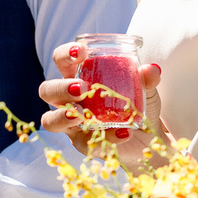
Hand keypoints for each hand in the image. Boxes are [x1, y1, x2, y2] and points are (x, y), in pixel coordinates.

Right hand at [39, 42, 164, 164]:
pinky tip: (124, 133)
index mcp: (77, 77)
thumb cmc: (136, 107)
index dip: (66, 54)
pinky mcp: (83, 145)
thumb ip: (146, 80)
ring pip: (50, 121)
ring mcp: (72, 124)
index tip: (82, 52)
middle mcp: (68, 100)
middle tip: (81, 88)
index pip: (61, 60)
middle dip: (60, 88)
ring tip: (80, 114)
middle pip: (46, 90)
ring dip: (62, 116)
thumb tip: (151, 69)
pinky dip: (106, 137)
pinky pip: (84, 143)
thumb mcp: (145, 90)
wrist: (148, 139)